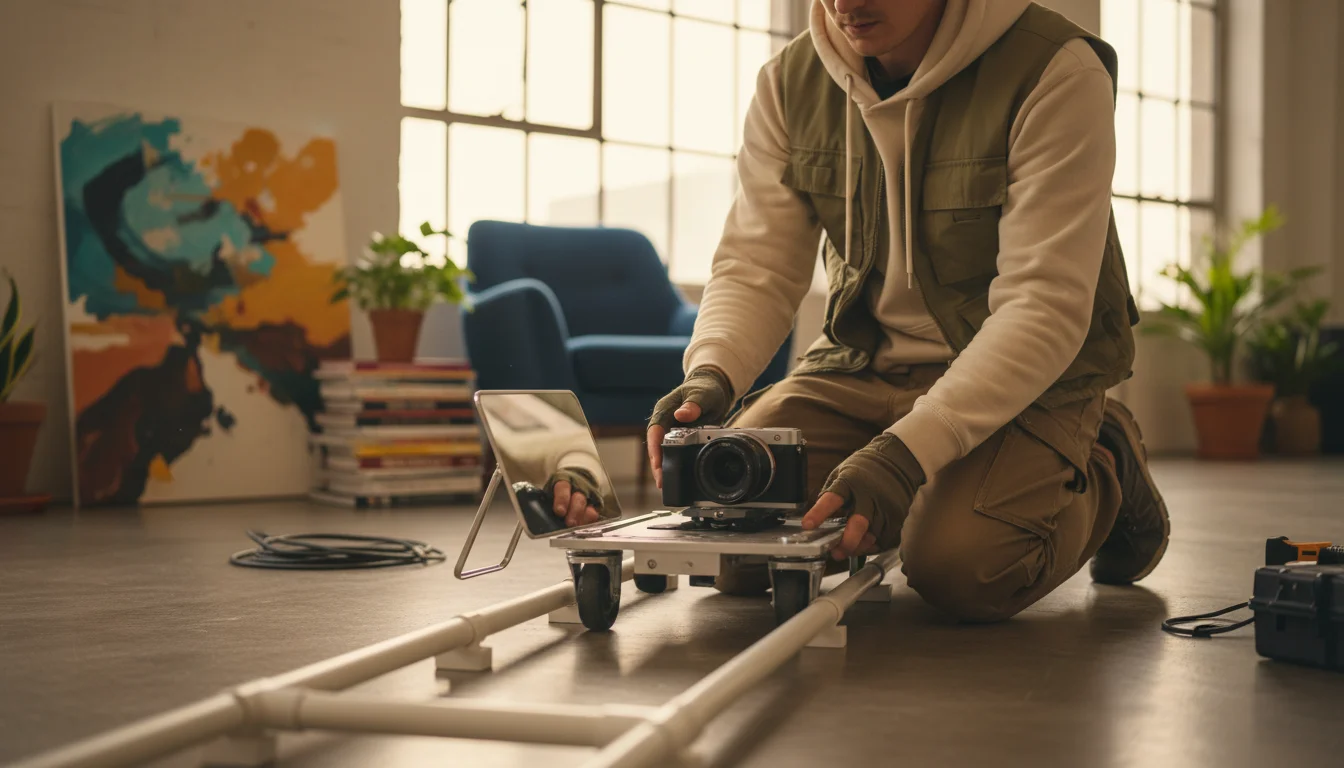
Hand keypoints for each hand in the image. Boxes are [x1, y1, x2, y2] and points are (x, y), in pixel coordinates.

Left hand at [546, 467, 602, 527]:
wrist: (575, 482)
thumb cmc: (558, 492)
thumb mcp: (550, 493)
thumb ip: (547, 503)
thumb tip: (539, 519)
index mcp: (564, 481)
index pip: (563, 488)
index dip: (562, 499)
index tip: (559, 511)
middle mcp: (579, 488)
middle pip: (579, 499)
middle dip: (574, 512)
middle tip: (570, 523)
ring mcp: (589, 497)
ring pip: (589, 508)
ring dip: (583, 520)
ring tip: (577, 529)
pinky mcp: (596, 506)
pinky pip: (595, 516)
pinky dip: (589, 523)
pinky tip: (583, 529)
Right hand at [646, 366, 733, 488]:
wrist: (713, 387)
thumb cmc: (705, 388)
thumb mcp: (702, 395)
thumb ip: (693, 404)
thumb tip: (680, 415)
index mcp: (664, 410)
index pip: (654, 432)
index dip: (655, 449)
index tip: (657, 464)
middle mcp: (664, 421)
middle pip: (655, 446)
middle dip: (657, 465)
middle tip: (661, 483)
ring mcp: (670, 430)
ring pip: (663, 452)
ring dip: (664, 467)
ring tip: (666, 486)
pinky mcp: (678, 437)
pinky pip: (674, 452)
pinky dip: (674, 464)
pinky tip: (677, 477)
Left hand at [800, 433, 926, 559]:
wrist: (898, 459)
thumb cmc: (866, 466)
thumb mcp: (843, 471)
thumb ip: (831, 492)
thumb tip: (818, 515)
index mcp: (850, 481)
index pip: (832, 498)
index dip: (819, 513)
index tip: (808, 525)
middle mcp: (869, 495)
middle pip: (858, 524)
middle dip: (847, 542)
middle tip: (836, 552)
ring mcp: (885, 507)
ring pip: (872, 536)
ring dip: (858, 547)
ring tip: (847, 549)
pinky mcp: (897, 516)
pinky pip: (883, 539)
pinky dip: (872, 545)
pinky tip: (863, 544)